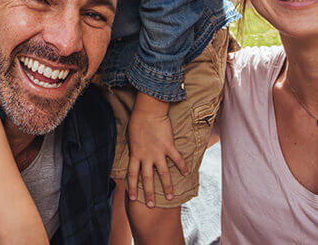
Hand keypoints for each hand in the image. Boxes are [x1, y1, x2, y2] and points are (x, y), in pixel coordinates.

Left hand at [126, 93, 188, 207]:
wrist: (148, 111)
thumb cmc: (137, 121)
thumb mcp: (131, 137)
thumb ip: (134, 149)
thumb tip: (134, 155)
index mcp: (135, 154)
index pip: (132, 175)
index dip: (133, 187)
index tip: (134, 198)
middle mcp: (146, 156)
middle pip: (147, 179)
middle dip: (149, 193)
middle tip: (151, 206)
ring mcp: (158, 152)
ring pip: (163, 173)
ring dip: (167, 186)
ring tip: (171, 197)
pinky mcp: (168, 146)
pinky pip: (177, 159)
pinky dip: (182, 166)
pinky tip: (186, 173)